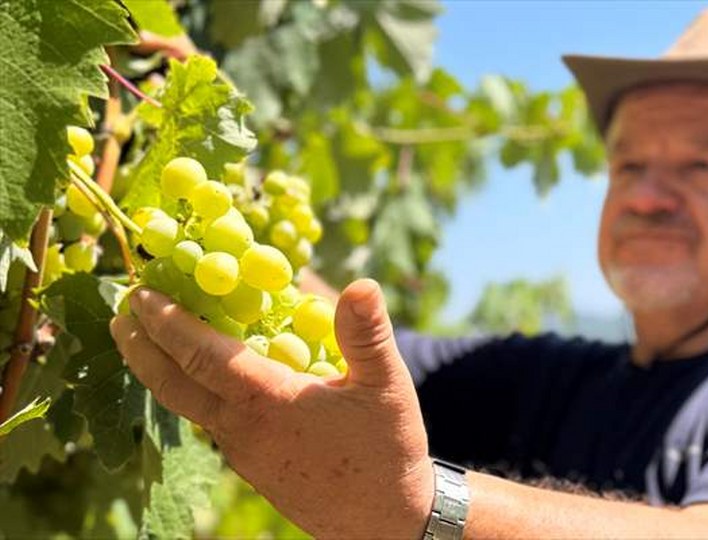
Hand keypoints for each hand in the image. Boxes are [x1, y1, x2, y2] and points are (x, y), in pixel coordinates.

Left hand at [110, 279, 432, 537]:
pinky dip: (195, 393)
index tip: (140, 293)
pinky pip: (213, 423)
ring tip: (154, 343)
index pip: (199, 355)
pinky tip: (212, 382)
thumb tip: (360, 284)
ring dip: (163, 372)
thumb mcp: (386, 387)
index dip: (166, 321)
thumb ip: (367, 334)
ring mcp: (243, 454)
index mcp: (267, 401)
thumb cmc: (387, 451)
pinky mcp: (253, 468)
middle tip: (120, 315)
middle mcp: (243, 430)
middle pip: (172, 386)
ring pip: (189, 408)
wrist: (384, 523)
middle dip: (140, 348)